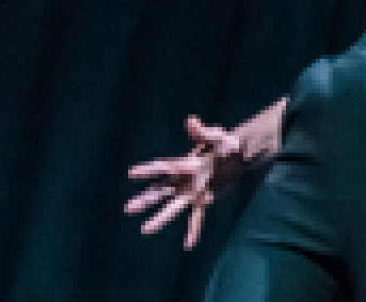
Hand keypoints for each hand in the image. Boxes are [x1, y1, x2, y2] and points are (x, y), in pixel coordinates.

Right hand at [125, 116, 246, 245]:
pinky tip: (188, 244)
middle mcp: (184, 180)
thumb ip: (203, 133)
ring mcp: (192, 192)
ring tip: (145, 229)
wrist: (238, 155)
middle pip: (161, 191)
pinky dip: (193, 230)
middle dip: (145, 199)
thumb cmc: (225, 144)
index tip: (131, 174)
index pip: (162, 168)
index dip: (147, 171)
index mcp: (185, 163)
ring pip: (173, 207)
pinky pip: (196, 218)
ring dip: (160, 218)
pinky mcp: (203, 200)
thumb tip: (191, 121)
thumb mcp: (216, 137)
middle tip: (128, 208)